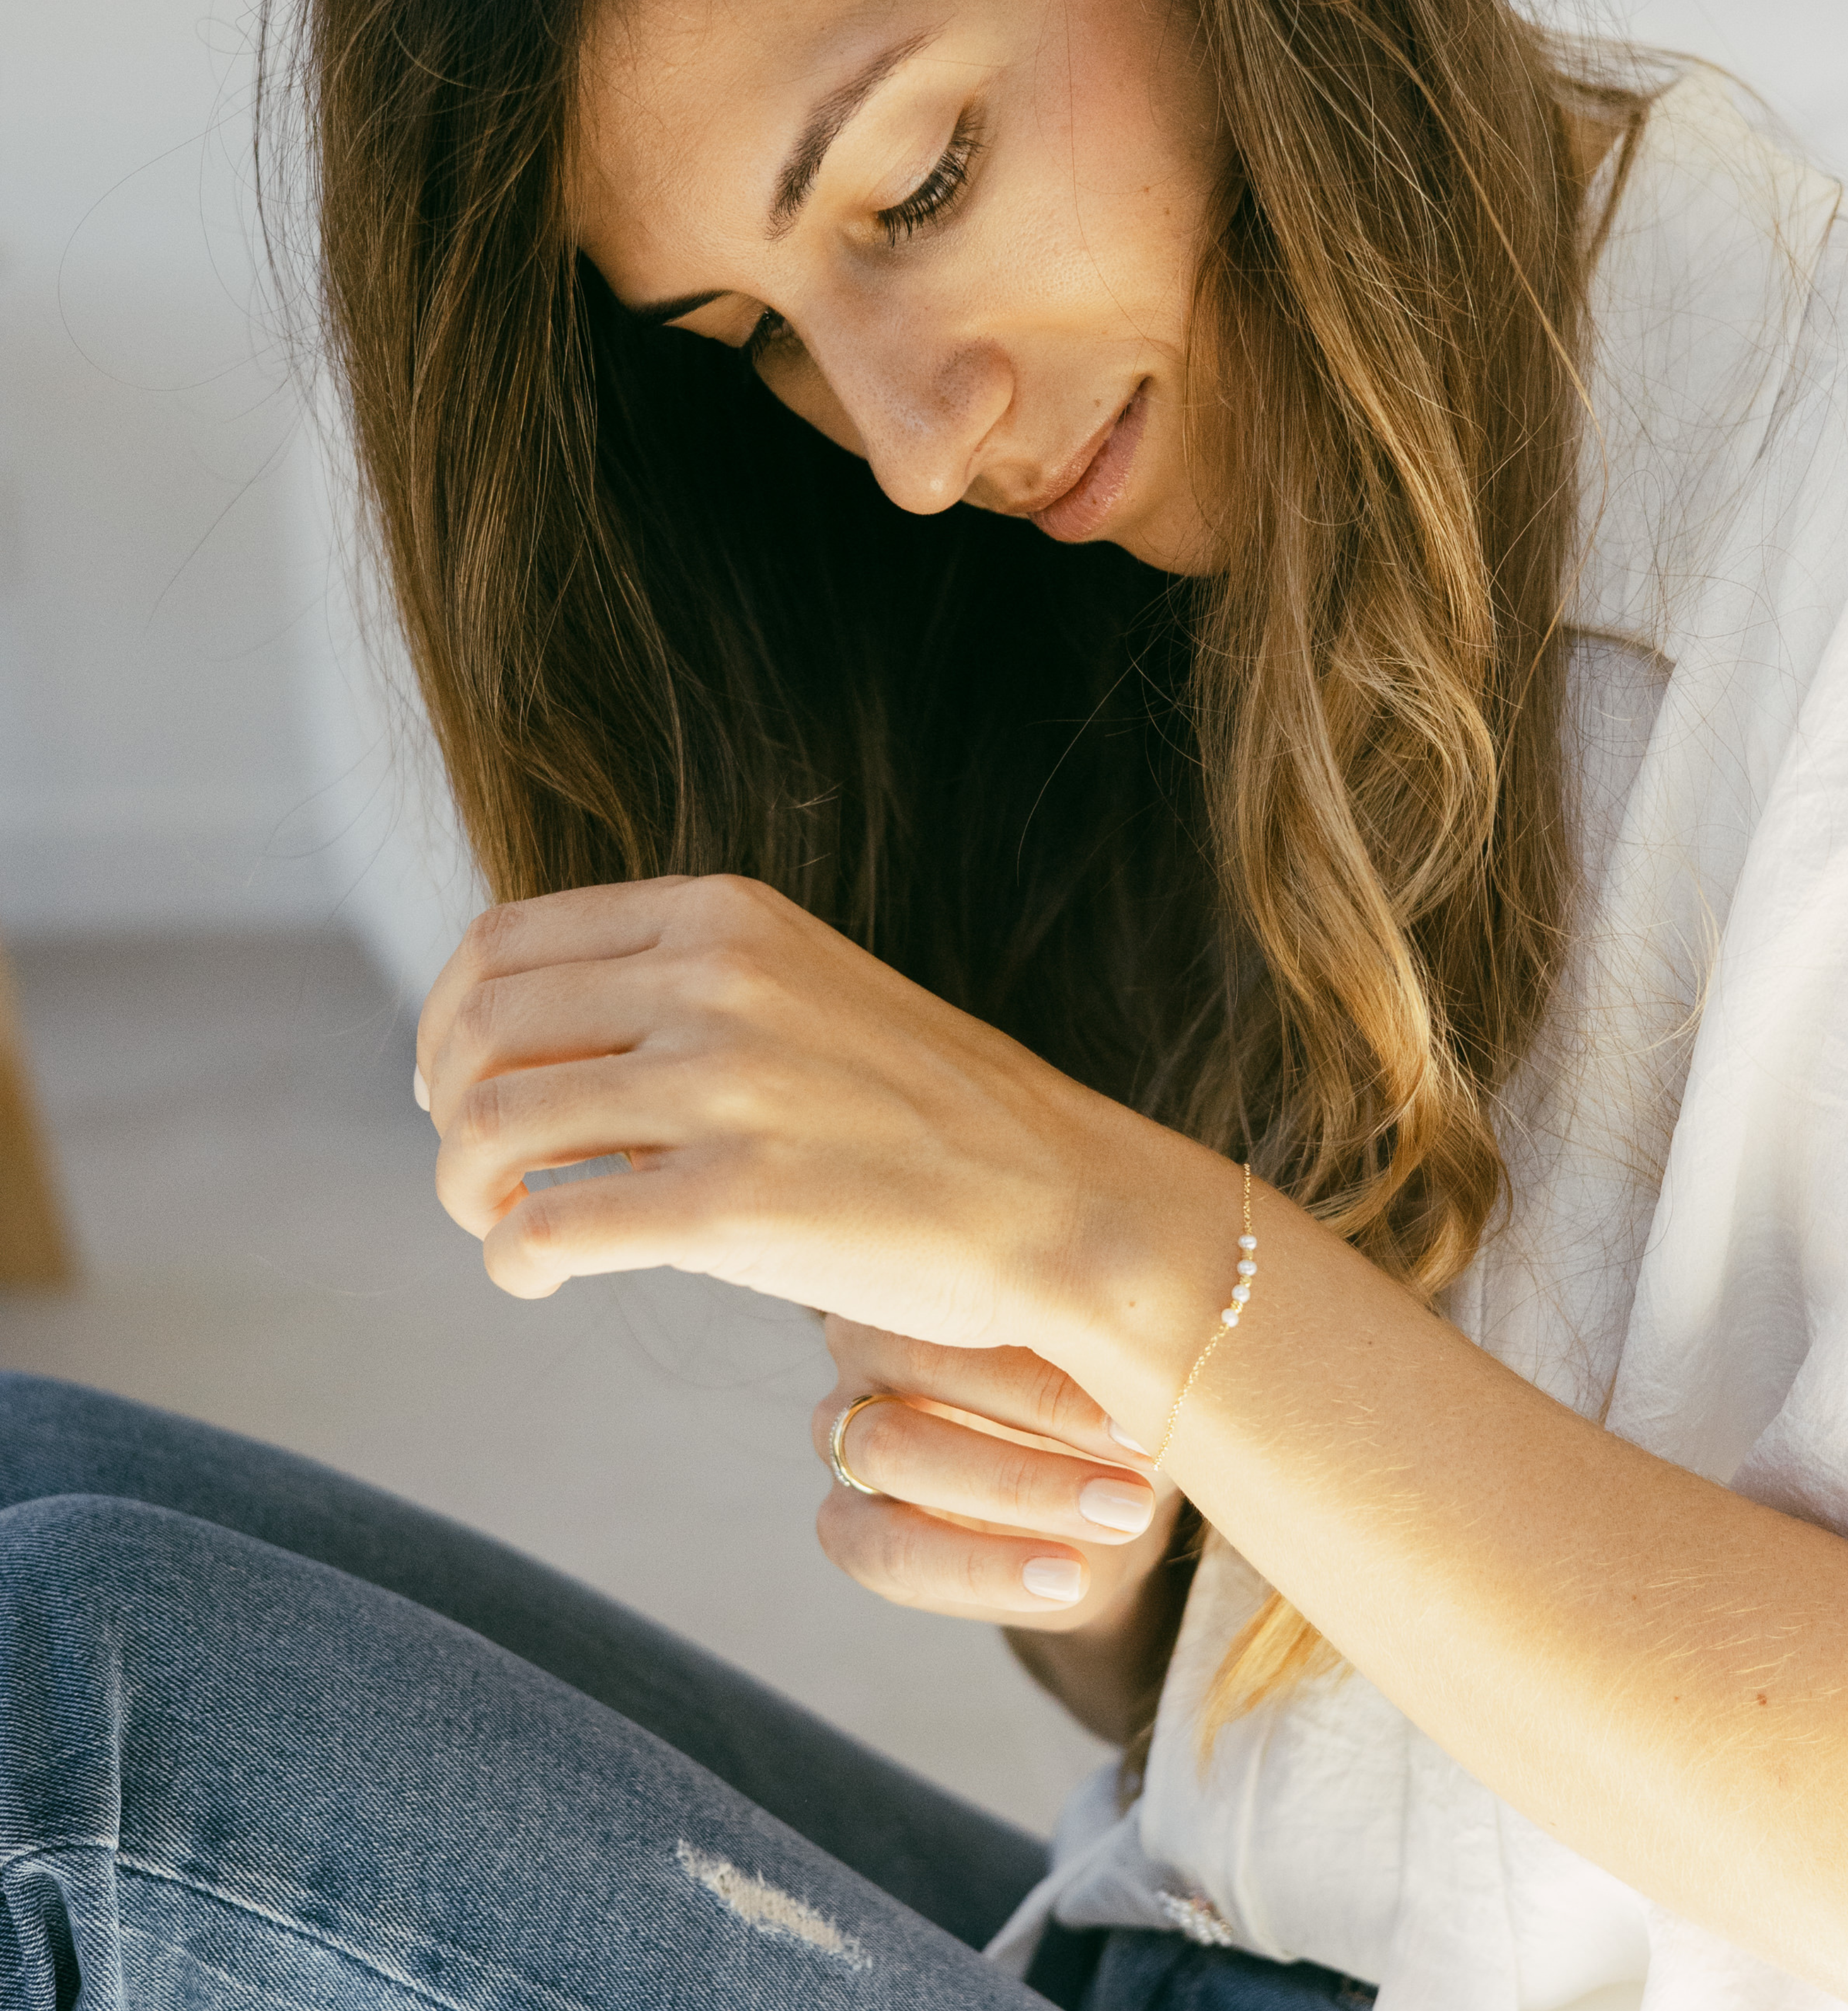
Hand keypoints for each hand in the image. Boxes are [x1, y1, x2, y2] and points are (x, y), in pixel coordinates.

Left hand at [413, 874, 1178, 1358]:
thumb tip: (520, 1056)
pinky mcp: (735, 1206)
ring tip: (503, 1226)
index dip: (448, 1020)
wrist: (1056, 1198)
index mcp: (724, 915)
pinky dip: (512, 1260)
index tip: (458, 1084)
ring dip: (464, 1190)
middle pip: (480, 1029)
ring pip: (491, 1128)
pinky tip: (538, 1277)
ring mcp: (726, 1089)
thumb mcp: (798, 995)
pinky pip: (550, 1228)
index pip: (504, 942)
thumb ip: (675, 995)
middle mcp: (716, 980)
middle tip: (475, 1171)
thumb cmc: (922, 1114)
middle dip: (446, 1109)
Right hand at [812, 1316, 1183, 1628]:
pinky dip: (982, 1571)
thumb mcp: (1123, 1352)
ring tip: (1123, 1516)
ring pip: (895, 1454)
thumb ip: (1111, 1326)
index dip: (1052, 1356)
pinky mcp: (846, 1521)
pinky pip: (889, 1552)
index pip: (966, 1295)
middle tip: (1143, 1463)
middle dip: (1039, 1418)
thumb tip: (1153, 1314)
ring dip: (1017, 1490)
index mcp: (930, 1271)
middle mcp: (864, 1342)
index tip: (1149, 1397)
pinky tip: (1069, 1581)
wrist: (1112, 1502)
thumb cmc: (1116, 1390)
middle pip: (921, 1368)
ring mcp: (842, 1431)